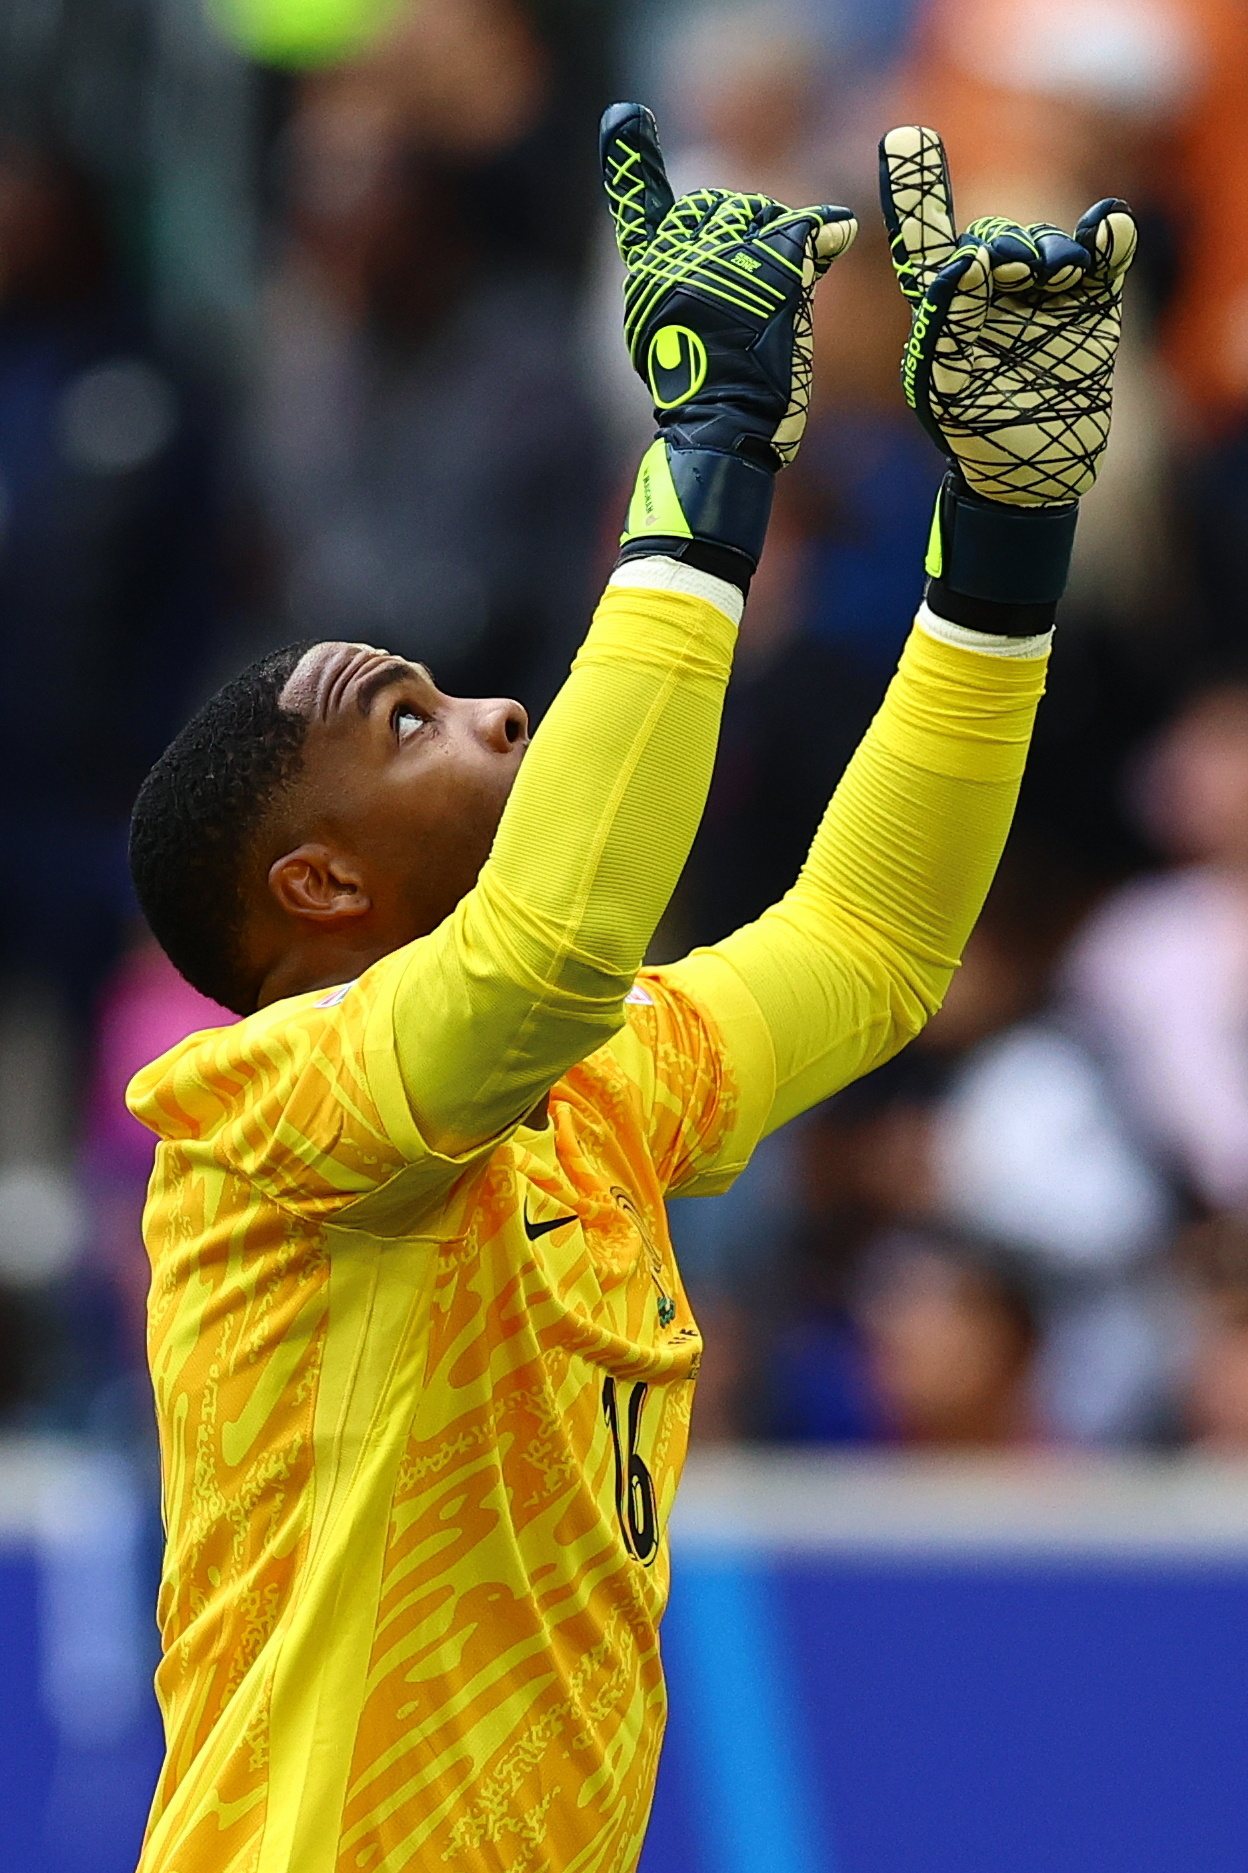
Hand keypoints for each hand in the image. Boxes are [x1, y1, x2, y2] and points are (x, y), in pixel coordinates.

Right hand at [601, 102, 856, 472]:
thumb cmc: (707, 397)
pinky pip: (805, 227)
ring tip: (779, 298)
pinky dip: (826, 229)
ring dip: (781, 241)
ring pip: (763, 214)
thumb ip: (692, 283)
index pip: (638, 209)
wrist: (723, 429)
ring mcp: (722, 259)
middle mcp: (677, 256)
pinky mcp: (769, 269)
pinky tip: (836, 232)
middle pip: (720, 203)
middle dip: (746, 227)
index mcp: (648, 275)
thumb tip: (731, 247)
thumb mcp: (675, 338)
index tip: (625, 117)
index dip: (629, 162)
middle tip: (758, 281)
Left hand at [879, 125, 1136, 506]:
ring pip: (1050, 244)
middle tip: (1014, 270)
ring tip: (1054, 281)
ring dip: (1052, 253)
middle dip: (1007, 246)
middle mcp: (994, 286)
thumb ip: (949, 321)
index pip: (924, 237)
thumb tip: (968, 258)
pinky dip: (1108, 237)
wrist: (1037, 471)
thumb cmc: (977, 432)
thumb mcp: (947, 384)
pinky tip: (1107, 228)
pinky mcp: (1094, 298)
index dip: (915, 188)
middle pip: (999, 235)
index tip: (902, 136)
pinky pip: (1105, 251)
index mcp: (945, 302)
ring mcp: (1046, 290)